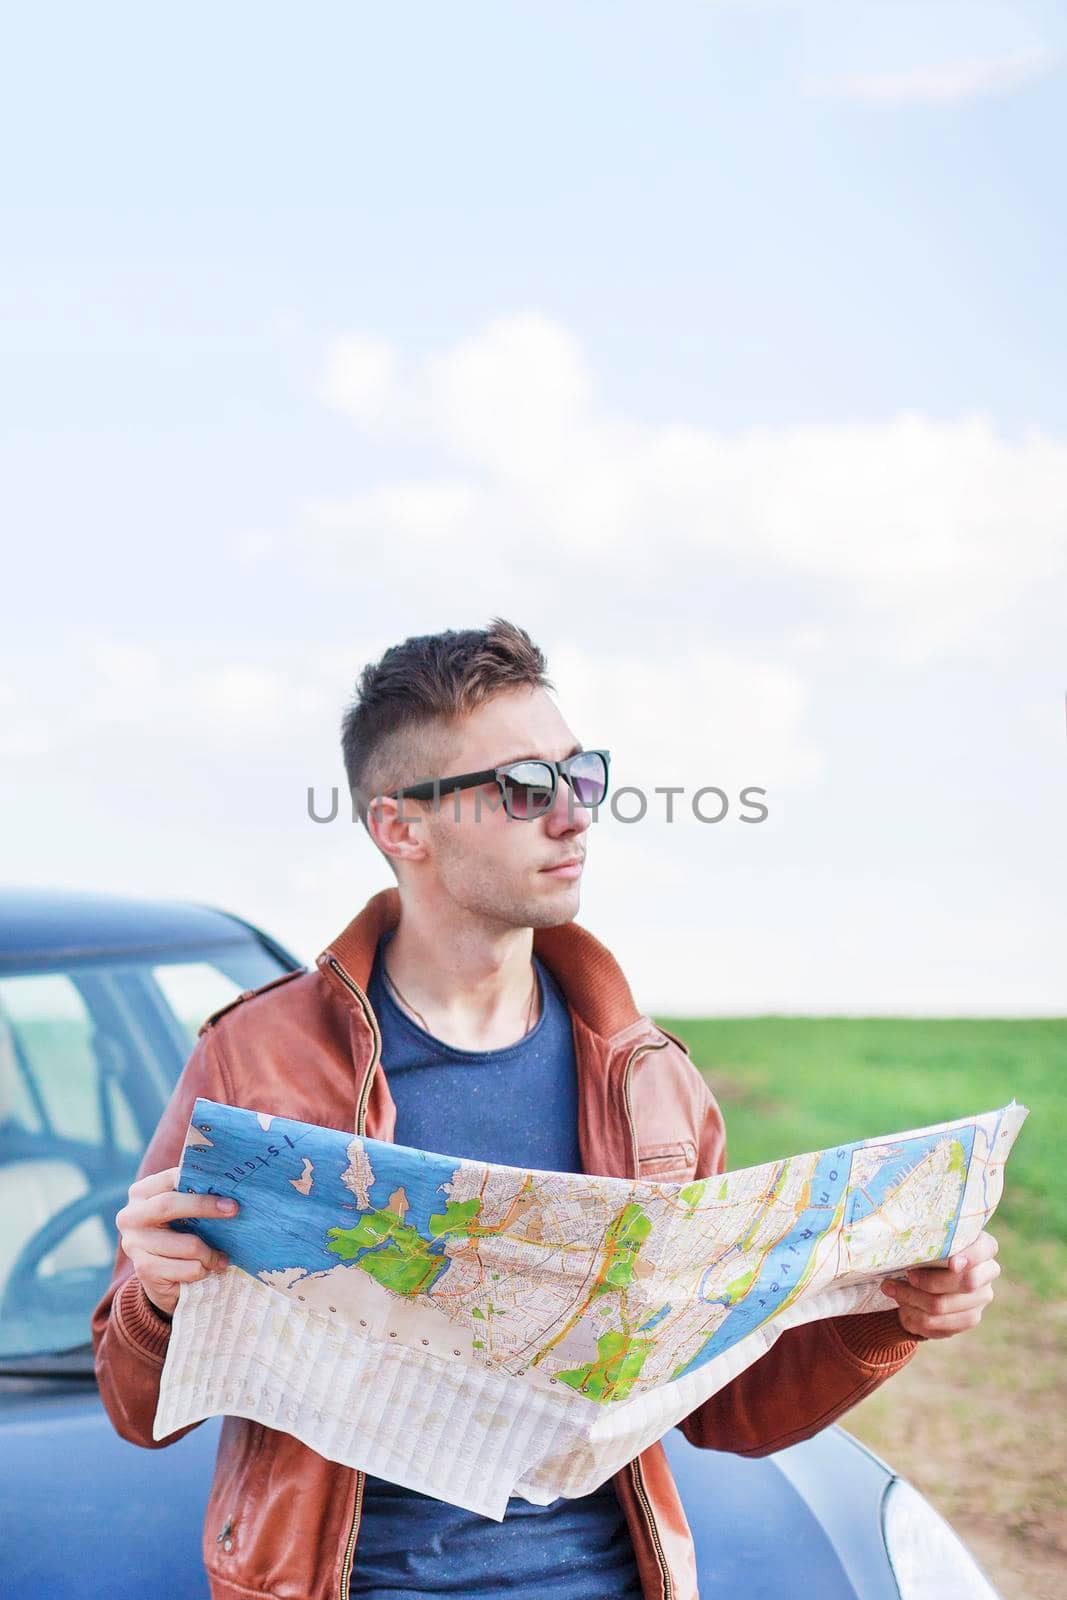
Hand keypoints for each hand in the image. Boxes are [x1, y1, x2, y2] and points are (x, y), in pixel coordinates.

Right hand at [115, 1166, 239, 1317]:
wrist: (158, 1278)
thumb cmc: (177, 1234)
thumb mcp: (181, 1212)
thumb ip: (193, 1196)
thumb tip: (228, 1190)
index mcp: (141, 1193)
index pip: (171, 1179)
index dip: (200, 1182)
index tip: (228, 1192)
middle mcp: (131, 1216)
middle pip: (169, 1204)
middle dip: (205, 1207)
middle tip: (234, 1211)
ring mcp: (134, 1244)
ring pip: (188, 1244)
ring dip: (211, 1253)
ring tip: (221, 1257)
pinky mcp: (144, 1269)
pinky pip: (188, 1268)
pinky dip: (202, 1270)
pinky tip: (205, 1270)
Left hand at [881, 1230, 1000, 1339]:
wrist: (924, 1276)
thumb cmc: (926, 1249)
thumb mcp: (928, 1241)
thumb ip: (928, 1242)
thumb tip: (909, 1250)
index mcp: (983, 1247)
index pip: (987, 1248)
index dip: (972, 1257)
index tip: (952, 1263)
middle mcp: (987, 1273)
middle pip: (966, 1282)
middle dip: (931, 1281)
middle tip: (907, 1275)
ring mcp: (980, 1298)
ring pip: (945, 1305)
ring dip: (913, 1299)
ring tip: (891, 1289)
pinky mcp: (969, 1319)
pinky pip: (941, 1325)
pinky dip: (917, 1317)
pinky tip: (903, 1309)